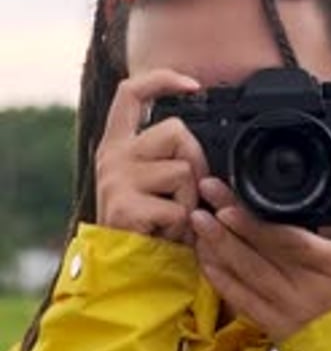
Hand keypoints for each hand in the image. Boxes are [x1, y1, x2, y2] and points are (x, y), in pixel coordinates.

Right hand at [96, 69, 207, 243]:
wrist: (122, 271)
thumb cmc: (145, 228)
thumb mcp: (151, 184)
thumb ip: (167, 157)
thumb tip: (198, 141)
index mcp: (117, 145)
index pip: (130, 93)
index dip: (162, 79)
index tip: (191, 84)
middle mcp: (112, 157)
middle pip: (177, 131)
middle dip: (196, 161)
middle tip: (186, 195)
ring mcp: (117, 180)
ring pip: (184, 171)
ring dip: (190, 200)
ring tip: (173, 219)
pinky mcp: (127, 207)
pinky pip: (179, 208)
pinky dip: (183, 226)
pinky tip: (165, 234)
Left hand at [191, 181, 330, 340]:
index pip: (288, 241)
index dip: (254, 224)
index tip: (229, 205)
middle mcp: (308, 290)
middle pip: (259, 253)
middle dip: (226, 225)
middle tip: (203, 199)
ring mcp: (288, 312)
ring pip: (246, 275)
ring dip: (218, 247)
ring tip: (198, 223)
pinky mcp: (276, 329)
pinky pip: (242, 302)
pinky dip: (222, 280)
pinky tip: (206, 260)